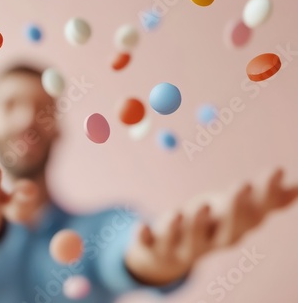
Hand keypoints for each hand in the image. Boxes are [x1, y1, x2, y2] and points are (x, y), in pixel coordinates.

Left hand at [125, 168, 297, 285]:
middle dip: (235, 211)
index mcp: (232, 230)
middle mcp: (210, 242)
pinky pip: (150, 245)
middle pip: (227, 234)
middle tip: (241, 185)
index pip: (255, 216)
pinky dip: (146, 237)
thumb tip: (296, 186)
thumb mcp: (232, 212)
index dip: (267, 196)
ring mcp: (182, 248)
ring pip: (189, 242)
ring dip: (191, 227)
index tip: (276, 169)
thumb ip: (262, 201)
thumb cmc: (206, 225)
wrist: (165, 255)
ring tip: (190, 208)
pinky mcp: (154, 247)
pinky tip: (141, 225)